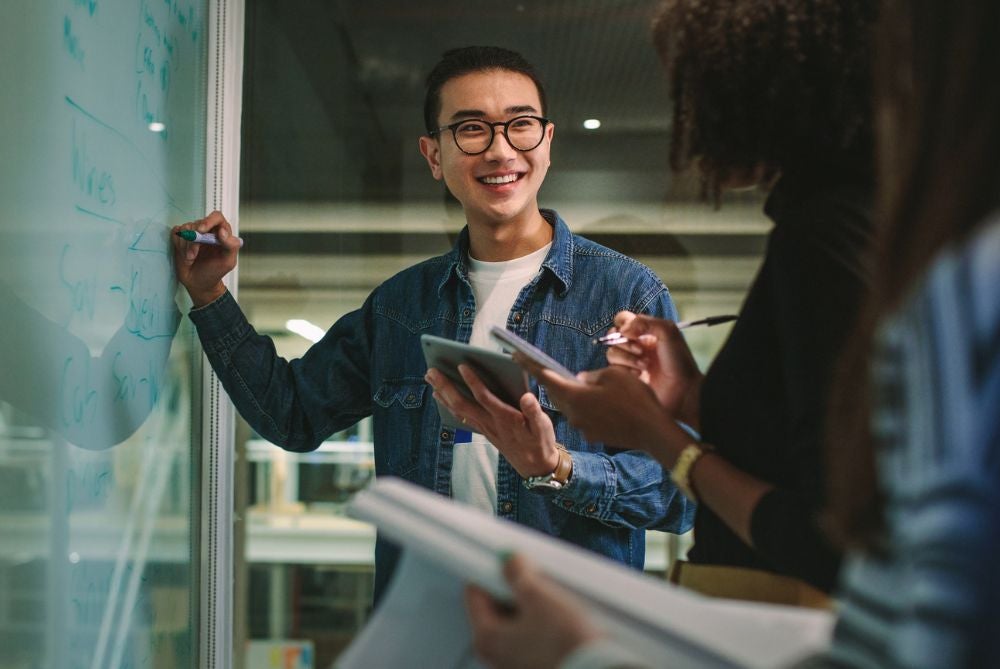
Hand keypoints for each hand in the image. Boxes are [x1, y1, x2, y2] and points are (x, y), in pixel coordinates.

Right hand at [171, 211, 240, 306]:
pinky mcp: (181, 238)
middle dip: (193, 241)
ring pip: (185, 229)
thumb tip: (223, 232)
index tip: (201, 230)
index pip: (216, 217)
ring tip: (191, 258)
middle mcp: (207, 230)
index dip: (208, 221)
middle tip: (193, 255)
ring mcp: (193, 233)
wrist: (199, 283)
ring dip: (186, 246)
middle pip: (197, 223)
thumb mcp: (228, 262)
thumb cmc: (214, 272)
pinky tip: (184, 255)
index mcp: (222, 233)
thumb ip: (231, 246)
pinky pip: (176, 233)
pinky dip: (178, 244)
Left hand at [424, 365, 560, 477]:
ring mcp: (484, 427)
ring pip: (458, 410)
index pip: (484, 397)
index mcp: (506, 418)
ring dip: (442, 394)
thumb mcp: (543, 426)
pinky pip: (461, 417)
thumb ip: (534, 411)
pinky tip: (441, 397)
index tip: (461, 366)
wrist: (535, 466)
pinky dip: (449, 405)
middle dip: (445, 386)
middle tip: (431, 370)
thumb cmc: (540, 441)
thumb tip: (527, 397)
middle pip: (462, 403)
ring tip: (430, 379)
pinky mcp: (483, 430)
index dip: (473, 382)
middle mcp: (491, 422)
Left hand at [465, 554, 600, 668]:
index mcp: (486, 637)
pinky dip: (540, 626)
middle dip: (513, 591)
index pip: (474, 594)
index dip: (490, 573)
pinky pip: (530, 638)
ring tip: (551, 601)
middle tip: (534, 580)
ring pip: (515, 623)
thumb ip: (518, 575)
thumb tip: (508, 561)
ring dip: (530, 608)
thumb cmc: (563, 644)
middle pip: (495, 609)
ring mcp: (514, 663)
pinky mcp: (535, 666)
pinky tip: (559, 620)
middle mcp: (494, 655)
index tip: (507, 563)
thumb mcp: (538, 598)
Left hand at [513, 356, 686, 463]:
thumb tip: (581, 380)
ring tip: (574, 382)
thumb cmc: (635, 399)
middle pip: (557, 393)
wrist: (652, 431)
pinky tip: (596, 401)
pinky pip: (583, 416)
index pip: (546, 377)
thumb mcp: (614, 375)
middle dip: (550, 380)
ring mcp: (583, 427)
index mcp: (575, 395)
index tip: (516, 355)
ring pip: (570, 406)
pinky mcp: (594, 435)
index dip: (530, 365)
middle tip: (542, 366)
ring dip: (570, 394)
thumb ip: (592, 376)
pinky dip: (584, 407)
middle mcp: (574, 413)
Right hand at [604, 311, 702, 427]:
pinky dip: (625, 370)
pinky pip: (613, 369)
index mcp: (646, 331)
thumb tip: (622, 329)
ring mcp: (630, 361)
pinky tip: (639, 376)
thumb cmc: (679, 361)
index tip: (631, 332)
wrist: (682, 391)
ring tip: (645, 366)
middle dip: (625, 343)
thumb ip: (645, 322)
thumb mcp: (668, 332)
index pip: (623, 319)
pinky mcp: (626, 377)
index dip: (622, 323)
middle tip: (641, 351)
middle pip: (613, 336)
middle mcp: (636, 344)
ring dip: (627, 358)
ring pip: (612, 352)